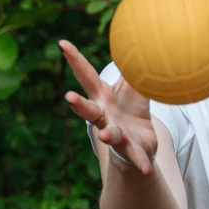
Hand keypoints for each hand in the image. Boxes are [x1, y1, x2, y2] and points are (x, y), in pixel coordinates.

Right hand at [59, 39, 158, 174]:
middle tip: (68, 97)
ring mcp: (115, 133)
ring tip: (105, 134)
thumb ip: (132, 67)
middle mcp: (103, 115)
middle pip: (87, 108)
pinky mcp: (130, 149)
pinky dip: (140, 162)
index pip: (85, 75)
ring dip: (107, 133)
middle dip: (78, 104)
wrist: (139, 146)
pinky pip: (135, 155)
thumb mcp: (133, 87)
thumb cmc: (132, 112)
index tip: (62, 43)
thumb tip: (137, 39)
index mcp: (103, 96)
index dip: (74, 59)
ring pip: (107, 133)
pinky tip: (146, 169)